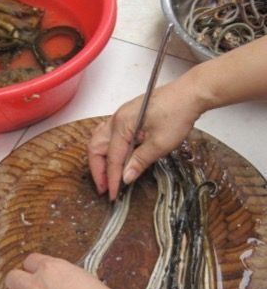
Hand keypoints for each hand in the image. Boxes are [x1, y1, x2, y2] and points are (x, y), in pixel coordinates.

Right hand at [88, 81, 201, 200]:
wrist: (191, 94)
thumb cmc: (178, 113)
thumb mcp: (160, 144)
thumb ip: (139, 162)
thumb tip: (126, 177)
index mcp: (122, 125)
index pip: (112, 159)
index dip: (112, 179)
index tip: (113, 195)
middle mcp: (117, 119)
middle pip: (96, 148)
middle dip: (98, 170)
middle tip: (105, 188)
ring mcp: (121, 116)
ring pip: (99, 140)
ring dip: (99, 159)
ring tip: (106, 175)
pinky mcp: (128, 116)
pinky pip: (108, 134)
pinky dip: (107, 149)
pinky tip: (114, 157)